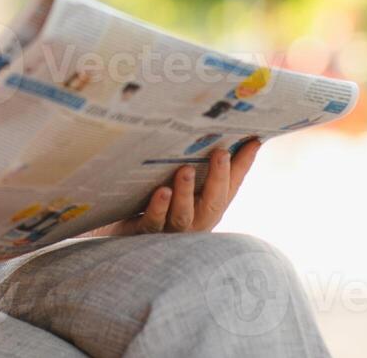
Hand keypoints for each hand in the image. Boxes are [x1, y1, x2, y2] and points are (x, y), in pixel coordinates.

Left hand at [87, 137, 260, 238]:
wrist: (114, 228)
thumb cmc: (158, 200)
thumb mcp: (187, 183)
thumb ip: (210, 165)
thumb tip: (244, 134)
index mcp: (206, 209)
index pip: (230, 186)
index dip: (242, 165)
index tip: (252, 140)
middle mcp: (193, 222)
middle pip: (211, 204)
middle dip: (217, 178)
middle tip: (220, 152)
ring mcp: (168, 231)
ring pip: (182, 216)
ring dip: (186, 193)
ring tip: (185, 170)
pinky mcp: (140, 233)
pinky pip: (151, 222)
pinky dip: (158, 208)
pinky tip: (160, 192)